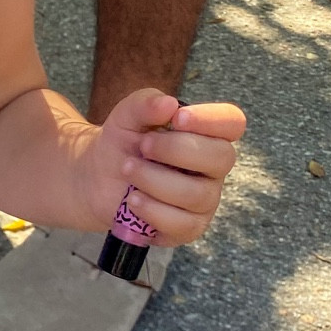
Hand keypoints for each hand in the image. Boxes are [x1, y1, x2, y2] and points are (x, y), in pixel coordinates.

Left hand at [83, 89, 245, 246]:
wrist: (97, 175)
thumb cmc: (123, 142)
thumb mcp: (127, 116)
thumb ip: (145, 103)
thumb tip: (168, 104)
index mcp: (207, 134)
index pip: (233, 122)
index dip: (210, 119)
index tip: (177, 119)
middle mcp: (213, 167)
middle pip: (222, 157)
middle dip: (176, 149)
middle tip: (142, 146)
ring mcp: (204, 200)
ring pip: (197, 193)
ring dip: (155, 179)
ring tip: (129, 169)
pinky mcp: (188, 227)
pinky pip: (182, 224)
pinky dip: (152, 209)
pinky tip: (133, 199)